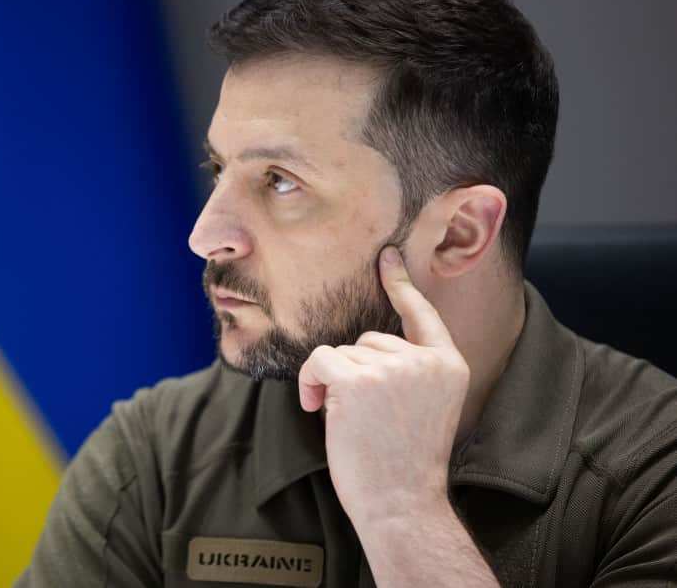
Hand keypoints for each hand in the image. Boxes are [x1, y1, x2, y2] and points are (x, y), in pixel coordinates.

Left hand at [297, 246, 469, 527]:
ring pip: (342, 352)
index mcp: (449, 366)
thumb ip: (409, 371)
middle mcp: (425, 360)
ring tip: (350, 420)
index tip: (386, 255)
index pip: (422, 313)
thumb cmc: (404, 463)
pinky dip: (310, 381)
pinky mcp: (358, 380)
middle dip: (356, 371)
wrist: (401, 504)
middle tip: (364, 415)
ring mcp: (393, 368)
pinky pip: (320, 359)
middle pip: (370, 339)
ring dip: (333, 381)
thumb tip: (362, 345)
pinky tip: (317, 407)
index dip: (400, 283)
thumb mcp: (424, 406)